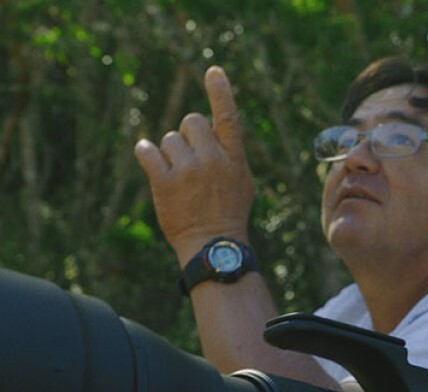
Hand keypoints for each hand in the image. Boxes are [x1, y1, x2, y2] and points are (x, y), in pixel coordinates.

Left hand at [135, 66, 254, 263]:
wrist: (214, 244)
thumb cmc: (229, 212)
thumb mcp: (243, 181)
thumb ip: (230, 154)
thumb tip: (216, 132)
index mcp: (234, 157)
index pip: (228, 117)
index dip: (221, 92)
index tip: (213, 71)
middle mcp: (213, 159)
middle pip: (191, 121)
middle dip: (186, 135)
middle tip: (189, 159)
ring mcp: (189, 171)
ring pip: (168, 140)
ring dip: (169, 153)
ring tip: (178, 177)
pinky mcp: (166, 183)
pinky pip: (147, 152)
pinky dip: (145, 153)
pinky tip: (150, 161)